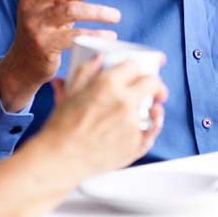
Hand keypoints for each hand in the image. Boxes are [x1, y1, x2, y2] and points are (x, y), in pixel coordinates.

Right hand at [0, 0, 121, 111]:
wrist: (24, 62)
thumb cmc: (46, 27)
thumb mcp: (58, 5)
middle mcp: (29, 3)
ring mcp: (35, 24)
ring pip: (71, 10)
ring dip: (98, 11)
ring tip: (116, 15)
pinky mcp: (43, 44)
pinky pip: (74, 36)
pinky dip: (95, 34)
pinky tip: (110, 35)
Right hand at [39, 56, 167, 180]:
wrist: (61, 158)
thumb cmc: (62, 127)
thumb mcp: (71, 91)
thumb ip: (86, 71)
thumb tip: (98, 58)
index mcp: (108, 84)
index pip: (134, 65)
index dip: (138, 66)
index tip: (142, 69)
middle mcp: (124, 101)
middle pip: (153, 83)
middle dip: (156, 84)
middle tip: (154, 89)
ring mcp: (132, 124)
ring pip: (154, 109)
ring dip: (154, 108)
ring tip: (152, 110)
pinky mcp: (135, 144)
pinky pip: (150, 132)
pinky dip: (150, 129)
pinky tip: (149, 126)